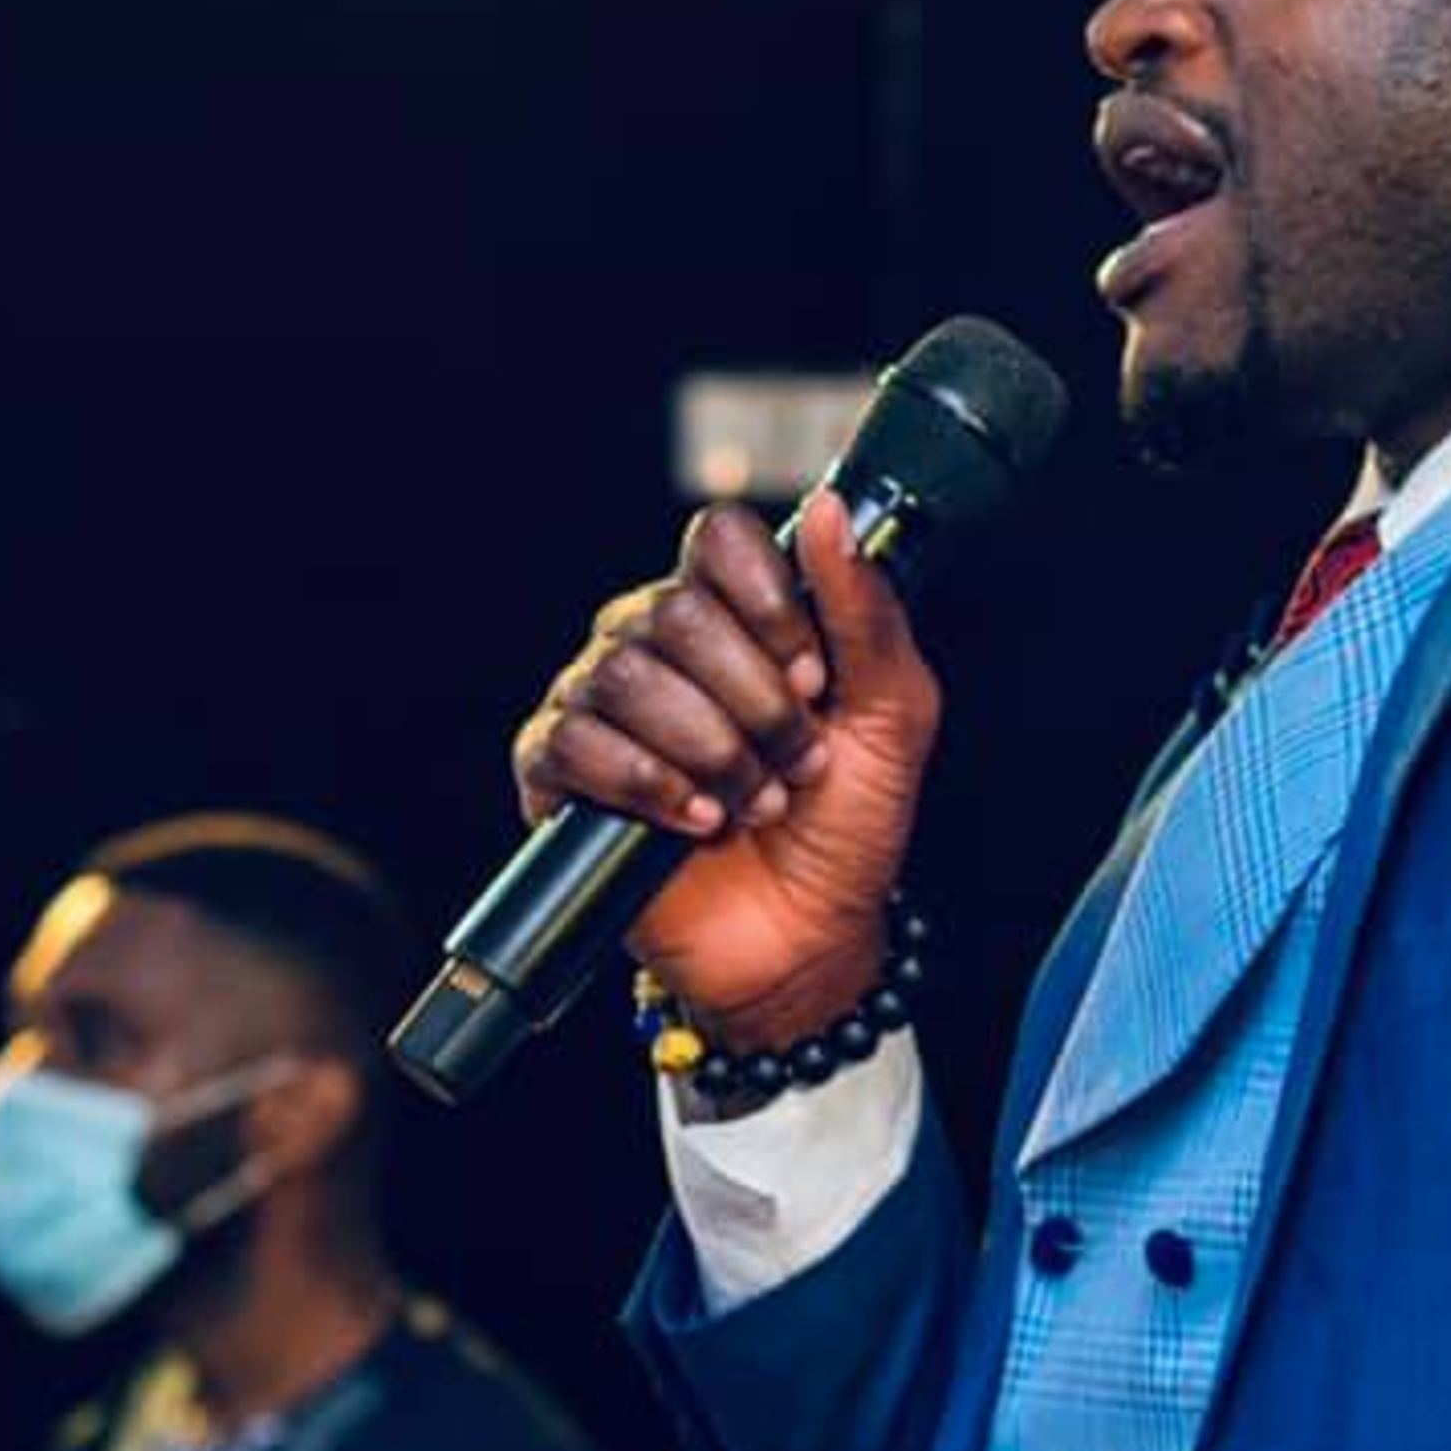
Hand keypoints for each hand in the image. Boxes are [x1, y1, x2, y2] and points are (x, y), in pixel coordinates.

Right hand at [511, 499, 941, 1036]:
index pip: (717, 540)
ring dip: (711, 750)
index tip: (813, 674)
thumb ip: (867, 613)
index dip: (768, 601)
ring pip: (624, 676)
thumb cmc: (845, 828)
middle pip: (672, 611)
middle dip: (753, 699)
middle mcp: (653, 646)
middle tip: (793, 758)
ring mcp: (597, 706)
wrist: (808, 938)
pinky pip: (574, 744)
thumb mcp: (891, 715)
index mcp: (730, 615)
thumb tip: (829, 513)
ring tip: (753, 802)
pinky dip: (647, 783)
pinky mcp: (558, 777)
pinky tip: (695, 820)